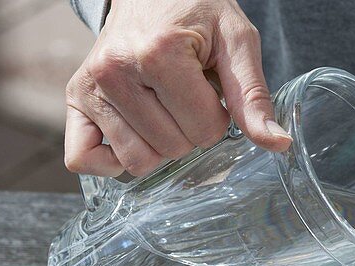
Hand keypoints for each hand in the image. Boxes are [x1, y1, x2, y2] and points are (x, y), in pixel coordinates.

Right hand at [64, 0, 290, 177]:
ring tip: (162, 105)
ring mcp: (89, 86)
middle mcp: (115, 71)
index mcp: (158, 54)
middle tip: (186, 95)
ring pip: (137, 161)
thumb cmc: (198, 12)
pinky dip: (112, 160)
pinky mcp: (75, 98)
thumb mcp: (237, 42)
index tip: (210, 89)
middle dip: (190, 131)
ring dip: (159, 145)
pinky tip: (134, 134)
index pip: (204, 131)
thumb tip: (278, 144)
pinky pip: (83, 159)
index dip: (218, 117)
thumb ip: (254, 96)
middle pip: (172, 149)